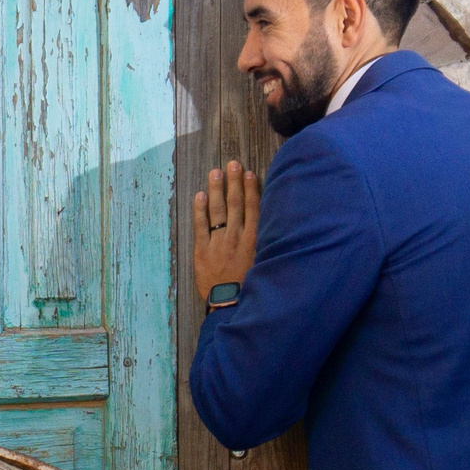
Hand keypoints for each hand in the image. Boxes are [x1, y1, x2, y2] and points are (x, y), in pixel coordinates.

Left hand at [193, 161, 259, 297]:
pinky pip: (200, 225)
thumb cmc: (251, 286)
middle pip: (235, 204)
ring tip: (215, 172)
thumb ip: (265, 243)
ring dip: (216, 189)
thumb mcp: (265, 263)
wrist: (232, 305)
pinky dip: (199, 210)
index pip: (254, 208)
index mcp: (255, 240)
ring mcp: (218, 242)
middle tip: (232, 164)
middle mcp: (237, 237)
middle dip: (234, 182)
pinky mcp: (202, 250)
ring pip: (217, 210)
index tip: (249, 174)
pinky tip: (200, 195)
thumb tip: (270, 225)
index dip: (251, 189)